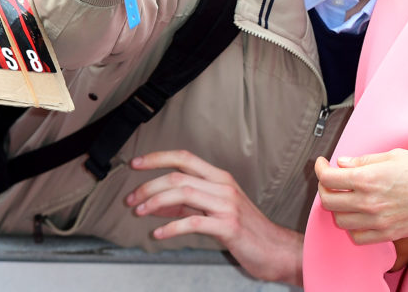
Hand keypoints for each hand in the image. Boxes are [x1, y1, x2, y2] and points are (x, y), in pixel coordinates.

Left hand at [126, 149, 301, 284]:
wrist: (276, 250)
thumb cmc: (246, 231)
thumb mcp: (216, 211)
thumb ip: (187, 205)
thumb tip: (155, 203)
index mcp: (221, 178)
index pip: (185, 158)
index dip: (158, 158)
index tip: (136, 163)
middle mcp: (223, 187)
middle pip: (179, 176)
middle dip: (149, 186)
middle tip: (131, 199)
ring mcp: (227, 205)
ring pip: (184, 193)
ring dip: (155, 202)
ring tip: (139, 212)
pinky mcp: (228, 226)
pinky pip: (194, 222)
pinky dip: (171, 227)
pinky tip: (158, 233)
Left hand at [316, 150, 407, 244]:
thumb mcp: (393, 155)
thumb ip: (364, 161)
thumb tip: (342, 163)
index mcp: (369, 178)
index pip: (329, 178)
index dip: (320, 169)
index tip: (322, 164)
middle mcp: (370, 202)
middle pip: (329, 201)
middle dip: (324, 188)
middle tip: (331, 180)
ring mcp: (378, 221)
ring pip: (340, 221)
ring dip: (338, 208)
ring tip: (347, 197)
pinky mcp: (388, 234)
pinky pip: (358, 237)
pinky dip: (353, 227)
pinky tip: (360, 215)